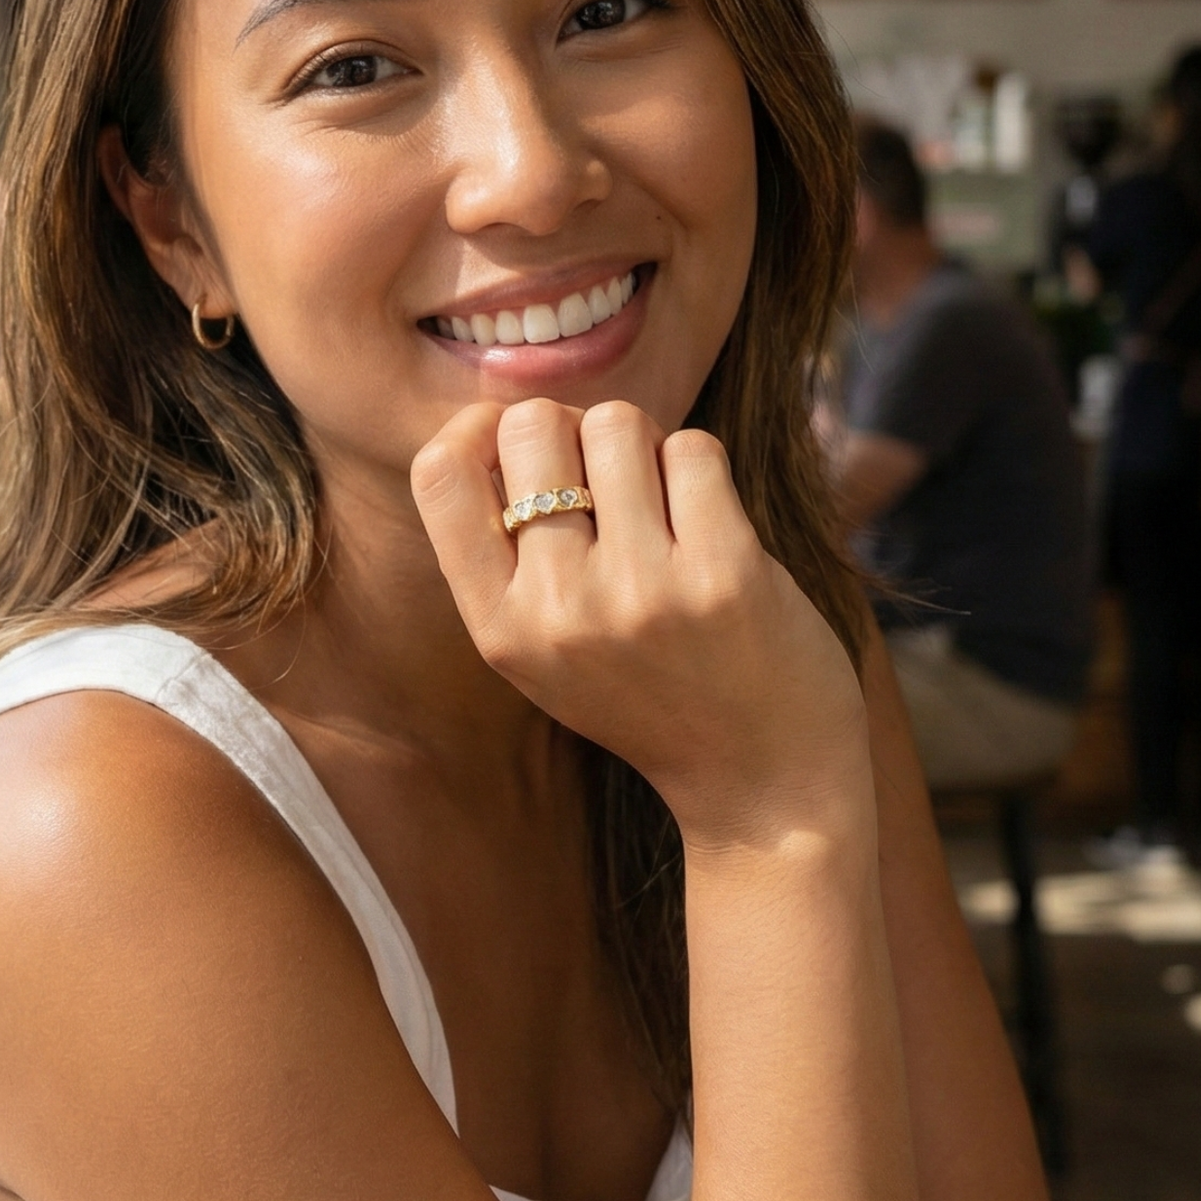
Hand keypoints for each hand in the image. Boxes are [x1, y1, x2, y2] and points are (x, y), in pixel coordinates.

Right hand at [411, 399, 871, 851]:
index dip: (479, 429)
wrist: (762, 784)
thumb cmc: (651, 695)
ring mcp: (639, 590)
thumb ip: (508, 556)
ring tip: (665, 509)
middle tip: (612, 481)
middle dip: (575, 431)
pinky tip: (711, 526)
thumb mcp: (545, 653)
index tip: (525, 445)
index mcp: (499, 629)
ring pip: (617, 424)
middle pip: (532, 425)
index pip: (438, 473)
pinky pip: (693, 448)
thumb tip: (500, 416)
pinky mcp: (722, 572)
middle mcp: (557, 609)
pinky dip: (702, 470)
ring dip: (647, 447)